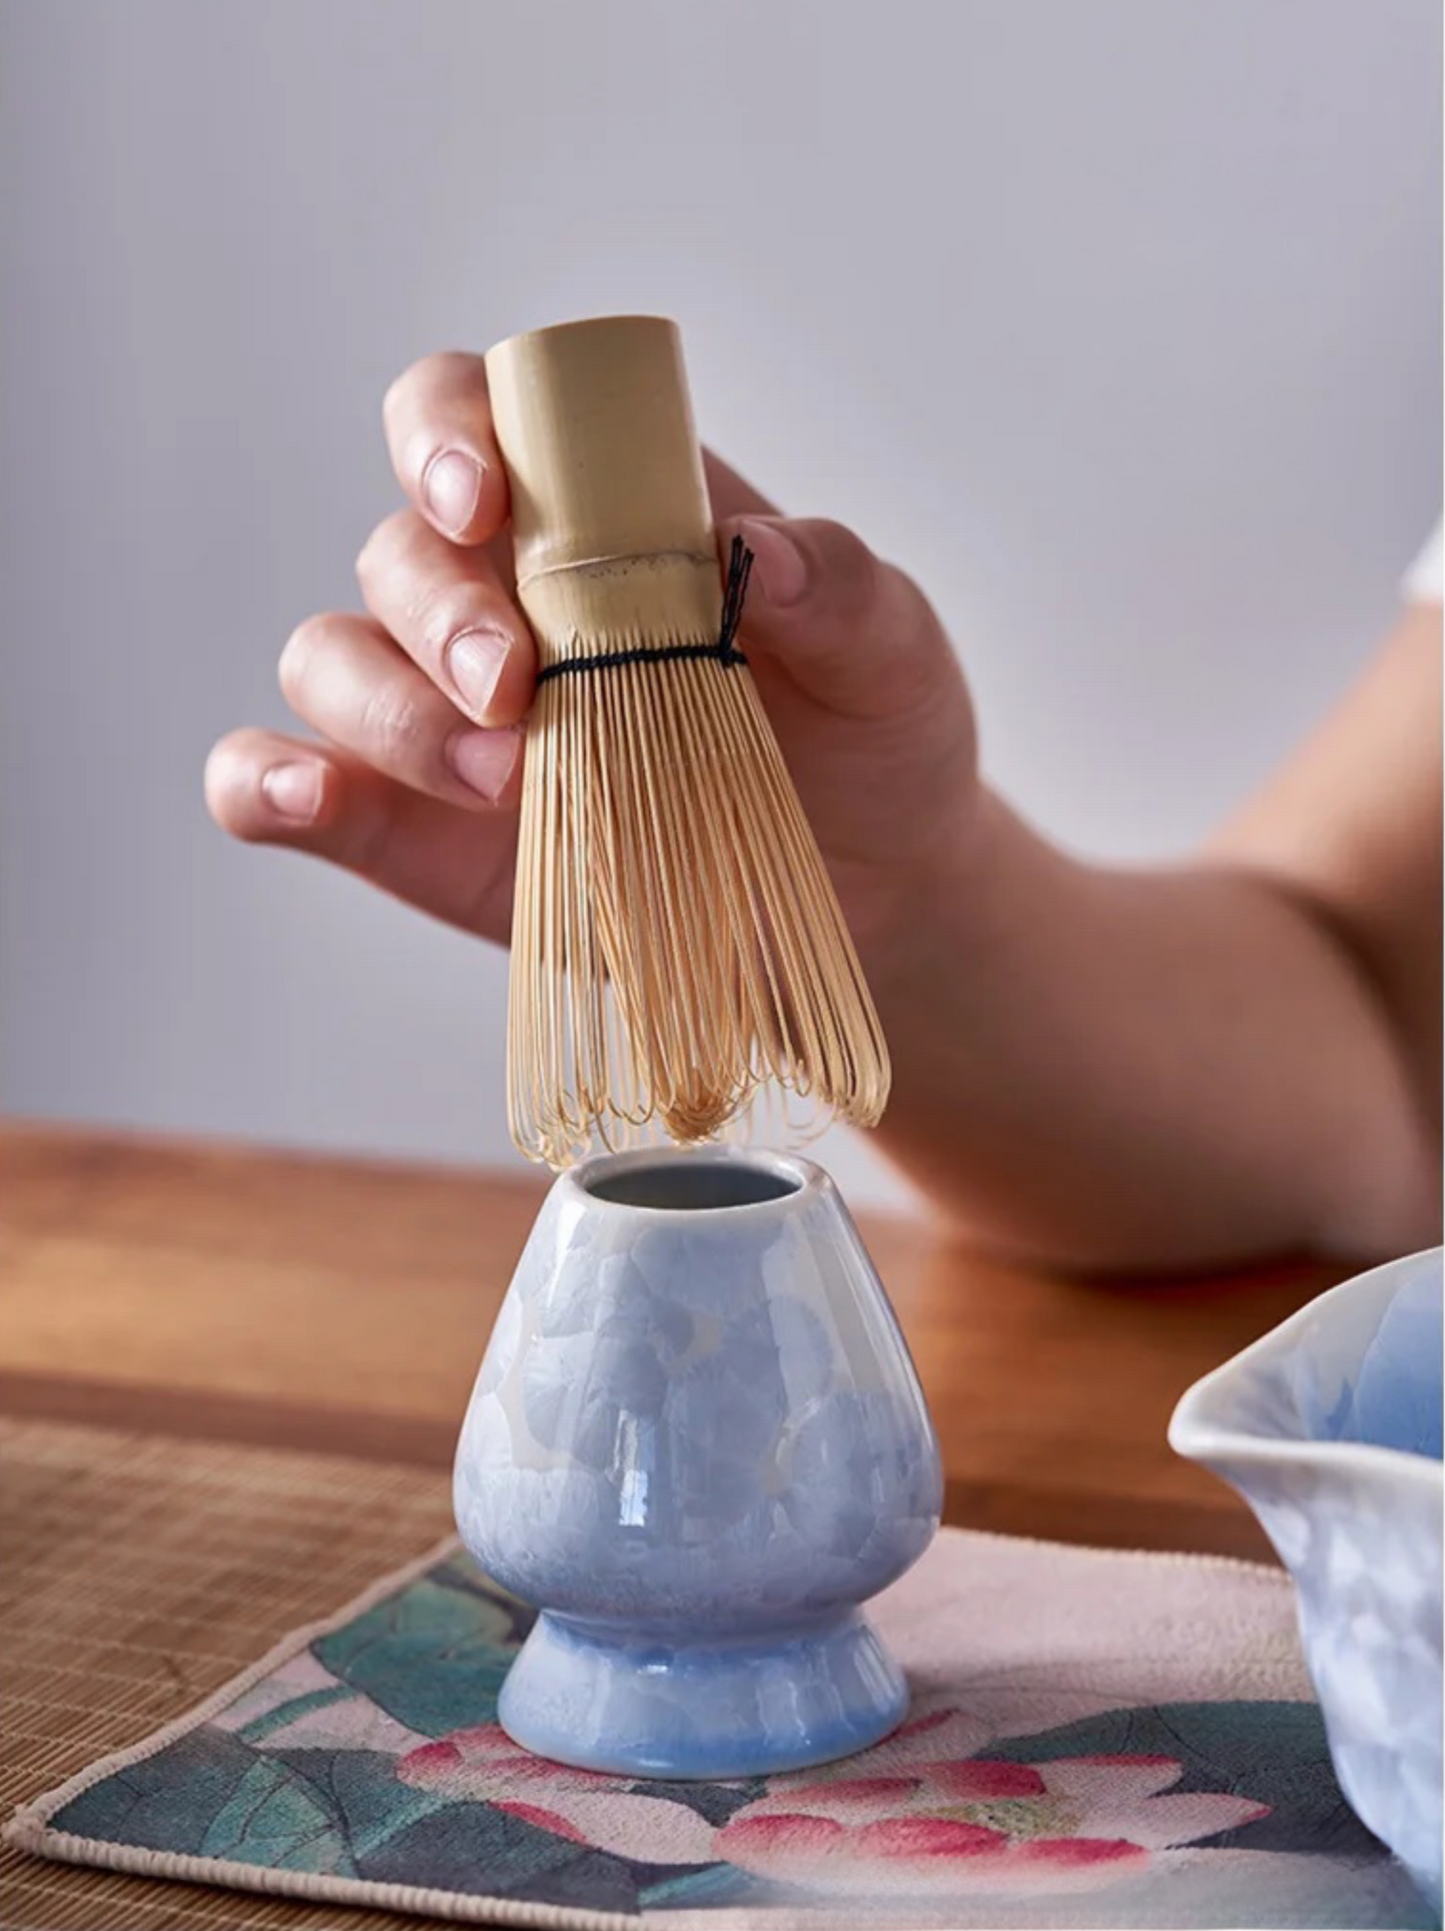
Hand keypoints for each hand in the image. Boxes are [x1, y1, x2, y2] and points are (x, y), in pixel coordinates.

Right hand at [205, 352, 978, 987]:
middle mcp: (496, 599)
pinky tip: (305, 799)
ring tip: (505, 784)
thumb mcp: (893, 653)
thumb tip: (759, 554)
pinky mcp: (415, 831)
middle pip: (395, 553)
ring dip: (388, 711)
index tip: (486, 502)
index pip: (467, 417)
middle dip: (438, 610)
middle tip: (521, 688)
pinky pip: (285, 786)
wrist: (871, 887)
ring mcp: (445, 717)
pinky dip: (268, 785)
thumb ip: (842, 588)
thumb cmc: (871, 738)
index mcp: (591, 513)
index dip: (444, 434)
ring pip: (332, 661)